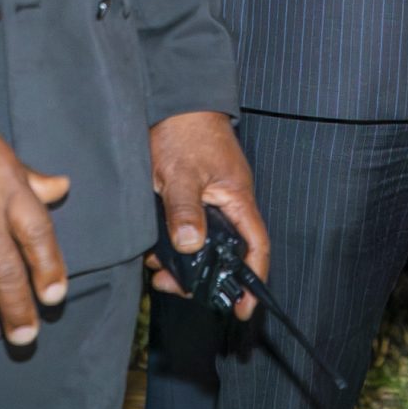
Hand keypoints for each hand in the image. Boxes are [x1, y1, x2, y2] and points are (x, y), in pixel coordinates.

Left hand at [148, 111, 269, 321]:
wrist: (173, 100)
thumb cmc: (185, 130)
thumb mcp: (181, 172)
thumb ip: (185, 209)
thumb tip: (189, 246)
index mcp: (237, 200)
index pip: (255, 247)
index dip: (252, 280)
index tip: (242, 308)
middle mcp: (226, 206)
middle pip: (222, 254)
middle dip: (198, 277)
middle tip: (170, 286)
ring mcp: (208, 204)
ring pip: (200, 246)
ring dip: (179, 262)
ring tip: (154, 265)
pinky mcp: (189, 200)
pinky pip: (185, 232)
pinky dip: (170, 245)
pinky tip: (152, 250)